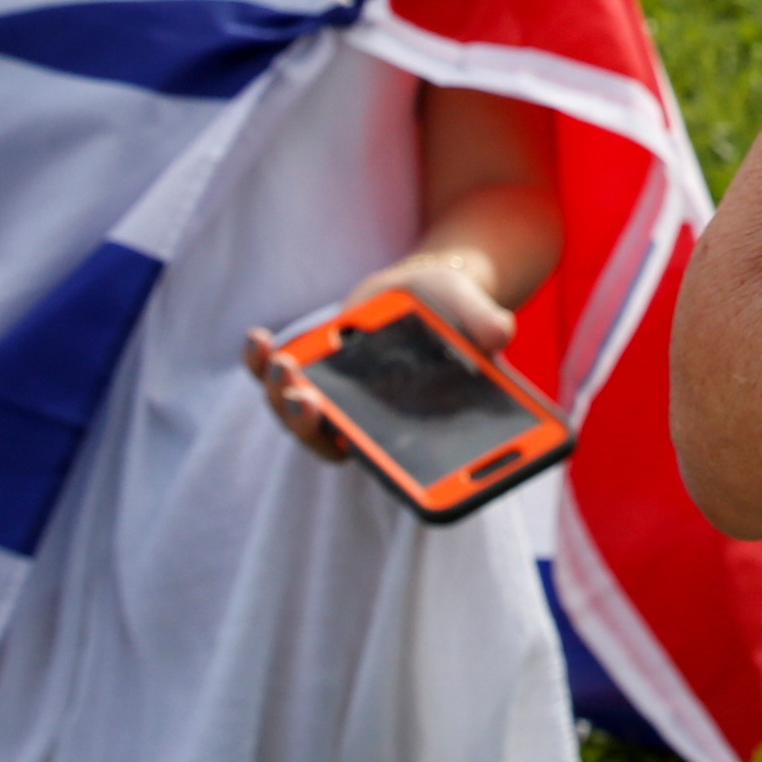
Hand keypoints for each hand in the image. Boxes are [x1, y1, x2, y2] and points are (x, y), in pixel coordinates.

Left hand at [246, 253, 524, 464]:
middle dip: (312, 426)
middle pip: (330, 441)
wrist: (422, 292)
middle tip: (310, 403)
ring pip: (298, 414)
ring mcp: (332, 400)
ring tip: (284, 365)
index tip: (367, 451)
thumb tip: (501, 334)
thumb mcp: (471, 309)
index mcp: (409, 425)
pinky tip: (259, 338)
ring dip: (284, 397)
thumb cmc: (452, 311)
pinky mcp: (308, 372)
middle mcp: (365, 423)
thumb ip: (483, 322)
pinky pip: (277, 376)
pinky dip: (260, 362)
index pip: (394, 462)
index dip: (380, 470)